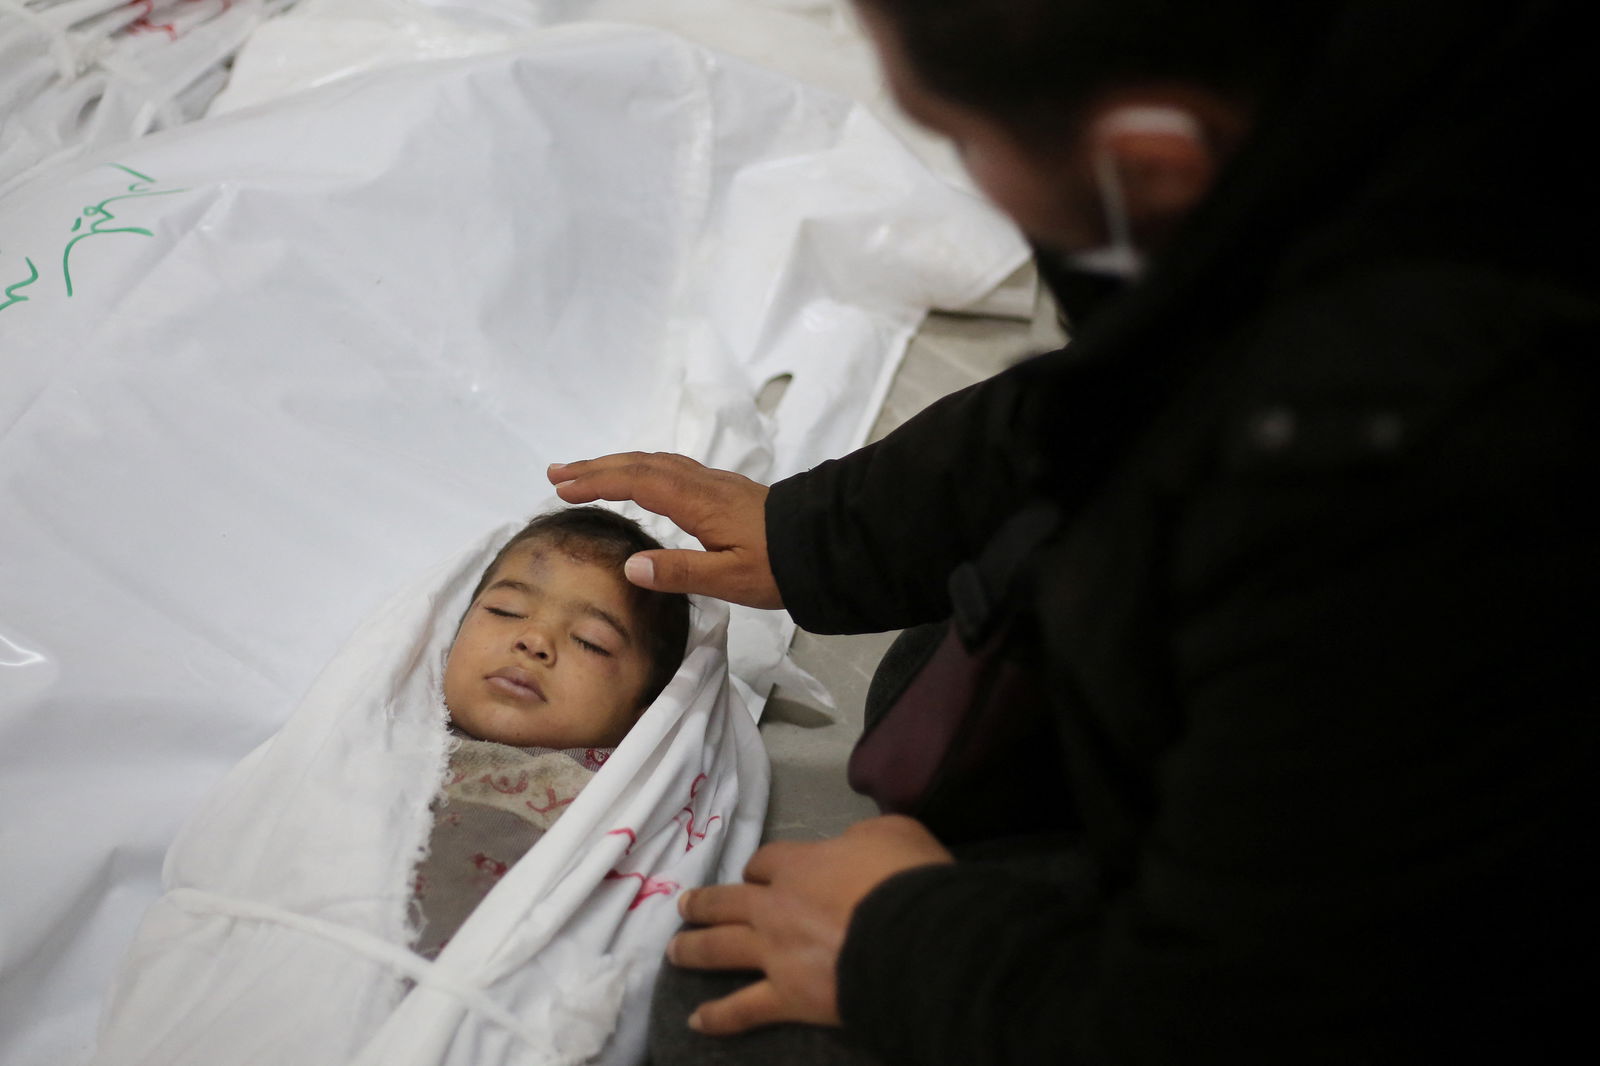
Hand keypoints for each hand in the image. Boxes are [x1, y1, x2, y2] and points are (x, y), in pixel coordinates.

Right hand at [548, 452, 780, 608]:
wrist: (826, 544)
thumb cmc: (780, 565)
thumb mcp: (730, 580)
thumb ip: (680, 573)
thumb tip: (630, 567)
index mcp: (698, 501)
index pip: (637, 482)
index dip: (598, 482)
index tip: (563, 489)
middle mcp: (702, 483)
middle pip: (641, 464)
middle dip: (596, 466)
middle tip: (556, 474)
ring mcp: (714, 483)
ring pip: (656, 462)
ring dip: (617, 464)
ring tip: (584, 473)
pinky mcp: (724, 490)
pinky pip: (671, 468)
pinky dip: (641, 468)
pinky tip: (637, 479)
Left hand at [666, 815, 953, 1034]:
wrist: (915, 938)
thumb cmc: (907, 880)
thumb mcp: (892, 833)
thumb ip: (863, 838)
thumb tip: (852, 846)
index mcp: (800, 865)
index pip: (764, 861)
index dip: (758, 867)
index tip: (756, 873)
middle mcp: (775, 906)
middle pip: (727, 901)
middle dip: (704, 904)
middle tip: (684, 906)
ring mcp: (775, 953)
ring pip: (720, 948)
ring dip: (693, 949)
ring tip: (674, 951)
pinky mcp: (785, 996)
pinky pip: (743, 1009)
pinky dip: (718, 1017)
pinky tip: (697, 1022)